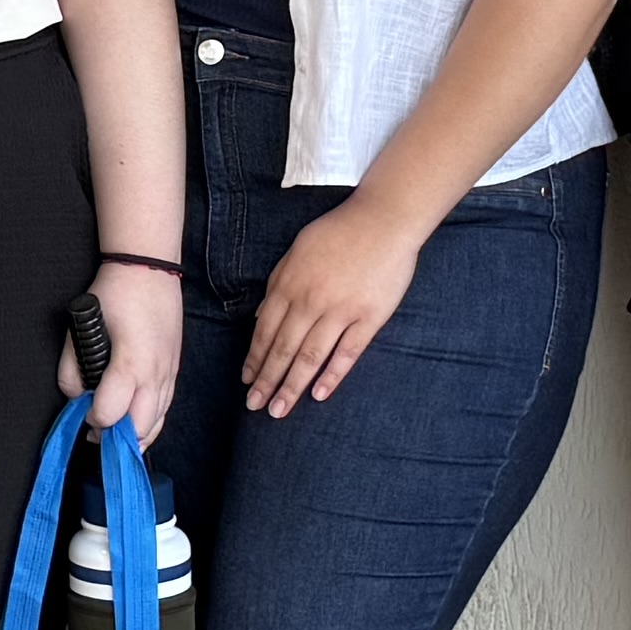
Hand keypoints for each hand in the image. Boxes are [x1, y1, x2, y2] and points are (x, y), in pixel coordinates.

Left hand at [64, 259, 180, 441]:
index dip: (92, 419)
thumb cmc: (115, 294)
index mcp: (132, 364)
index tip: (83, 413)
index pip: (110, 413)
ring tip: (115, 434)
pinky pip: (166, 408)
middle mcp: (156, 374)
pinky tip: (136, 422)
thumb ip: (72, 367)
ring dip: (135, 434)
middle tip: (96, 434)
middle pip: (140, 428)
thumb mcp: (80, 327)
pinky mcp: (175, 370)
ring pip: (157, 423)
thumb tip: (74, 394)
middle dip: (115, 436)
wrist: (149, 270)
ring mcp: (170, 373)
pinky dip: (151, 421)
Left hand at [247, 194, 426, 415]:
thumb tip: (260, 317)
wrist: (383, 219)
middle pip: (283, 349)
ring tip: (279, 410)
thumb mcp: (297, 251)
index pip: (265, 331)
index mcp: (289, 284)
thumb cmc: (338, 232)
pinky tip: (319, 395)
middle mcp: (310, 301)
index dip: (255, 359)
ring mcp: (341, 311)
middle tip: (255, 406)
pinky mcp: (369, 317)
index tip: (247, 382)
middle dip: (266, 381)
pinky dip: (332, 375)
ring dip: (292, 386)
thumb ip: (278, 284)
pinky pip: (347, 353)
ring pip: (310, 356)